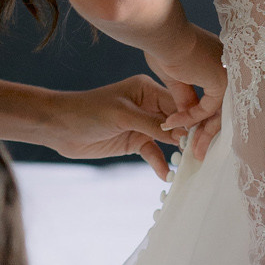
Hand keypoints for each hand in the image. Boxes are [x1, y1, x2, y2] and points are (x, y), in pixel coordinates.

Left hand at [48, 78, 193, 173]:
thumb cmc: (88, 112)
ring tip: (189, 166)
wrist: (59, 127)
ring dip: (176, 152)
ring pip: (167, 139)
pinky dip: (159, 162)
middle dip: (188, 137)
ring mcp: (141, 124)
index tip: (204, 135)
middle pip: (176, 122)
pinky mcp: (133, 141)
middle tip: (201, 153)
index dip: (191, 118)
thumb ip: (152, 125)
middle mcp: (148, 105)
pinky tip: (165, 174)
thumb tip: (181, 135)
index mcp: (147, 89)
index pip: (177, 103)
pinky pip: (153, 152)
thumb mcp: (122, 115)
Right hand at [147, 24, 224, 160]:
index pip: (217, 99)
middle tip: (196, 153)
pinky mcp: (221, 81)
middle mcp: (228, 69)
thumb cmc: (164, 46)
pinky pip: (208, 109)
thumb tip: (185, 119)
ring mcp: (227, 74)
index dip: (204, 119)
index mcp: (218, 63)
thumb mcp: (175, 78)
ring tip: (192, 152)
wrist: (163, 34)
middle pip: (222, 109)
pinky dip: (190, 119)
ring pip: (219, 112)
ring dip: (204, 133)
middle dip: (207, 133)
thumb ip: (184, 98)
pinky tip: (173, 123)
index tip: (190, 134)